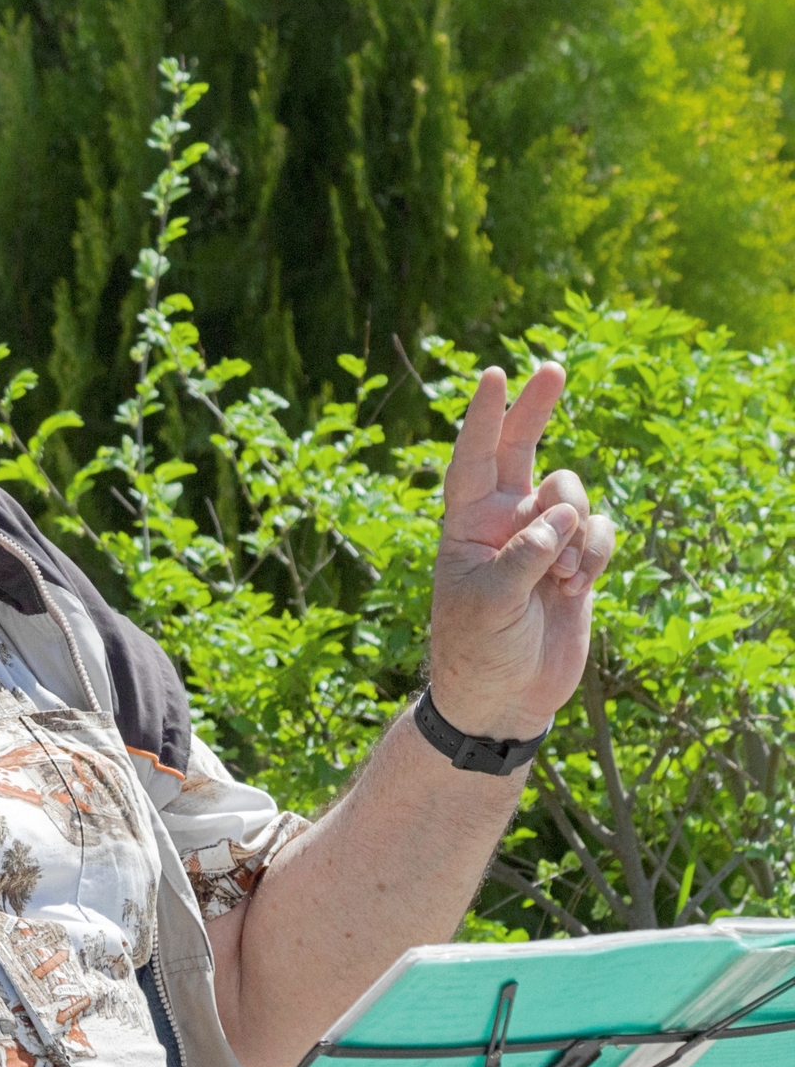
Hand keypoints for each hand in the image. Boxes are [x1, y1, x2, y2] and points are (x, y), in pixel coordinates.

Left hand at [430, 363, 617, 741]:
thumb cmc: (479, 650)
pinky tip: (579, 585)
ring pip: (571, 494)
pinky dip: (597, 551)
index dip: (483, 418)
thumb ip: (526, 554)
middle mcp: (503, 522)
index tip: (493, 376)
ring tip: (562, 576)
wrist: (505, 697)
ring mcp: (542, 539)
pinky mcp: (577, 560)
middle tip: (551, 368)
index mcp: (466, 526)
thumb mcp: (491, 602)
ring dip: (576, 529)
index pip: (471, 460)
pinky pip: (600, 529)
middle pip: (521, 450)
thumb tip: (564, 515)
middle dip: (535, 410)